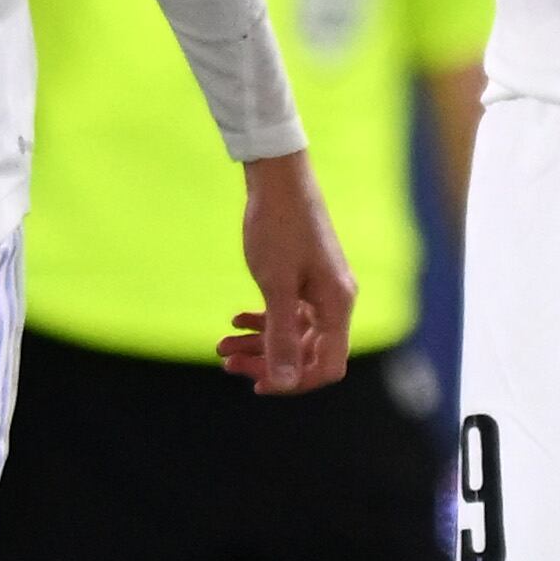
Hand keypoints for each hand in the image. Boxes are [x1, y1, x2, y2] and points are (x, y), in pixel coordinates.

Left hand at [218, 151, 354, 392]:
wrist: (277, 176)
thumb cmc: (278, 226)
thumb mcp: (276, 286)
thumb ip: (281, 337)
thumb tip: (284, 382)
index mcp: (337, 305)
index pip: (326, 366)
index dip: (295, 382)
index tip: (257, 384)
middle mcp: (335, 300)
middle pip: (307, 352)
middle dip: (267, 361)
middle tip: (227, 362)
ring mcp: (321, 287)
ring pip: (293, 331)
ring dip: (259, 342)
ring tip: (222, 346)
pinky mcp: (306, 275)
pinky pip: (288, 311)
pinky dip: (264, 319)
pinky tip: (236, 320)